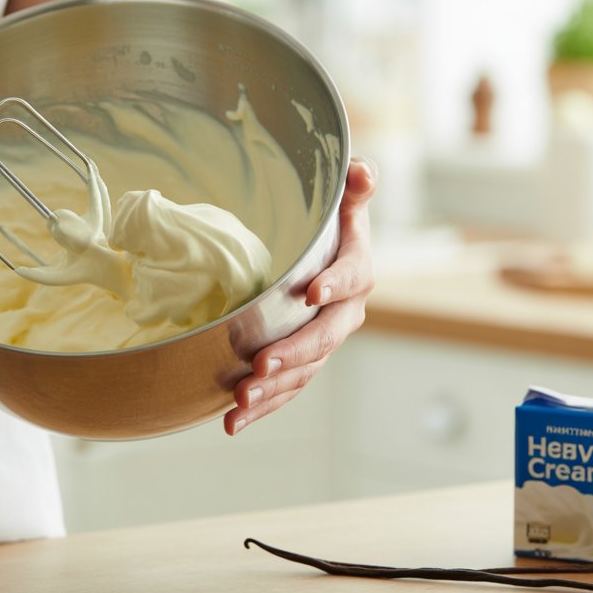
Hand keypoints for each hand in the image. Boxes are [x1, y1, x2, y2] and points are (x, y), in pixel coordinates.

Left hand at [225, 156, 377, 434]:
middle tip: (261, 364)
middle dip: (293, 352)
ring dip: (273, 389)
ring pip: (304, 370)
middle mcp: (344, 314)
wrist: (324, 263)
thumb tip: (362, 169)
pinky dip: (261, 408)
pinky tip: (230, 422)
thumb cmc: (330, 228)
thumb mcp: (341, 204)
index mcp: (355, 271)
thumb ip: (353, 188)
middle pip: (324, 337)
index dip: (334, 284)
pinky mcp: (302, 364)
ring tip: (240, 400)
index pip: (353, 277)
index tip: (310, 292)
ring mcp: (323, 343)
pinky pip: (286, 389)